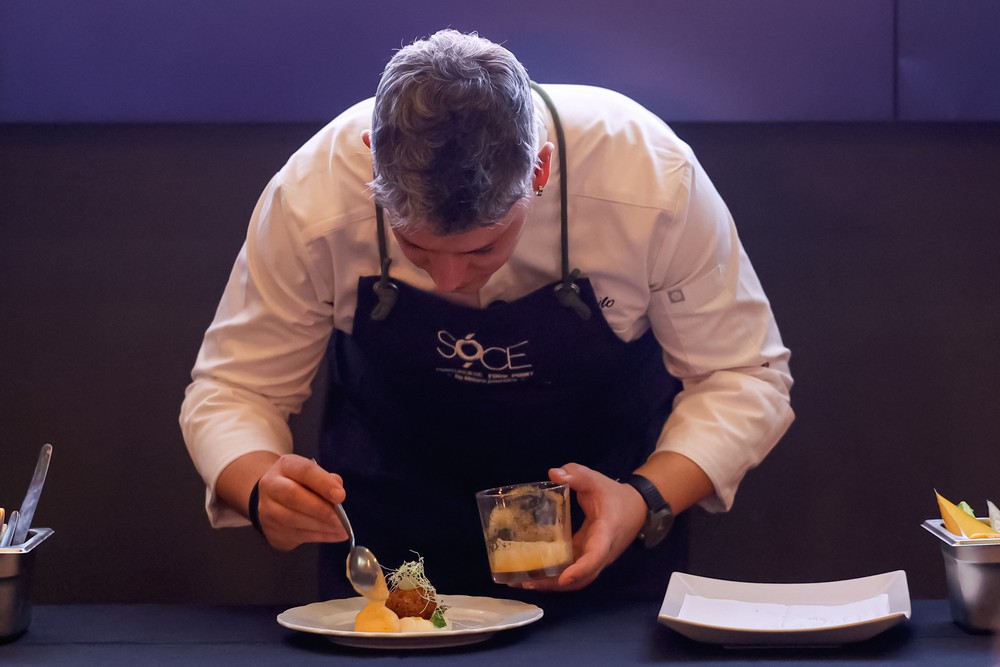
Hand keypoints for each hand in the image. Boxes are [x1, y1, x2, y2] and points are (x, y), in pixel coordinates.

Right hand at [254, 454, 347, 550]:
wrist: (272, 498)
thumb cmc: (299, 483)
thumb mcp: (312, 474)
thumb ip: (326, 479)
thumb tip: (338, 491)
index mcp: (286, 466)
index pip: (304, 471)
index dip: (323, 483)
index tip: (340, 496)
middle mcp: (271, 485)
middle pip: (293, 496)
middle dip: (320, 509)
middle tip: (340, 519)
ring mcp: (267, 509)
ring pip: (292, 519)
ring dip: (320, 526)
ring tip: (341, 529)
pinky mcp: (271, 529)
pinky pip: (296, 534)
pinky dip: (319, 536)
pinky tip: (334, 535)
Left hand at [515, 463, 645, 591]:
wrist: (636, 508)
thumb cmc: (614, 496)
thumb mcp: (596, 481)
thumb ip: (577, 475)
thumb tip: (553, 473)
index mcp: (606, 534)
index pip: (596, 556)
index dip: (581, 568)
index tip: (564, 577)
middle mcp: (603, 553)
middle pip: (583, 578)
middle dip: (556, 584)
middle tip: (528, 582)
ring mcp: (597, 559)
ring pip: (578, 580)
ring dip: (553, 584)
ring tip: (524, 582)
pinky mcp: (590, 559)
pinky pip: (575, 573)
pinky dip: (556, 577)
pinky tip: (535, 574)